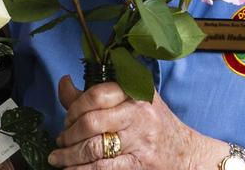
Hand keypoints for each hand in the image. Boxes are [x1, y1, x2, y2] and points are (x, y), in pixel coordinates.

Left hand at [47, 75, 200, 168]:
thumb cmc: (152, 124)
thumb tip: (64, 83)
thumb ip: (96, 94)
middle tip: (60, 141)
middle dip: (68, 134)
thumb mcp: (130, 101)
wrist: (187, 154)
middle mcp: (139, 114)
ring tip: (58, 158)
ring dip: (69, 154)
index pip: (95, 95)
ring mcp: (140, 140)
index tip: (66, 119)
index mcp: (135, 93)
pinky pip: (103, 167)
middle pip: (91, 121)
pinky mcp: (139, 163)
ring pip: (93, 146)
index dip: (74, 108)